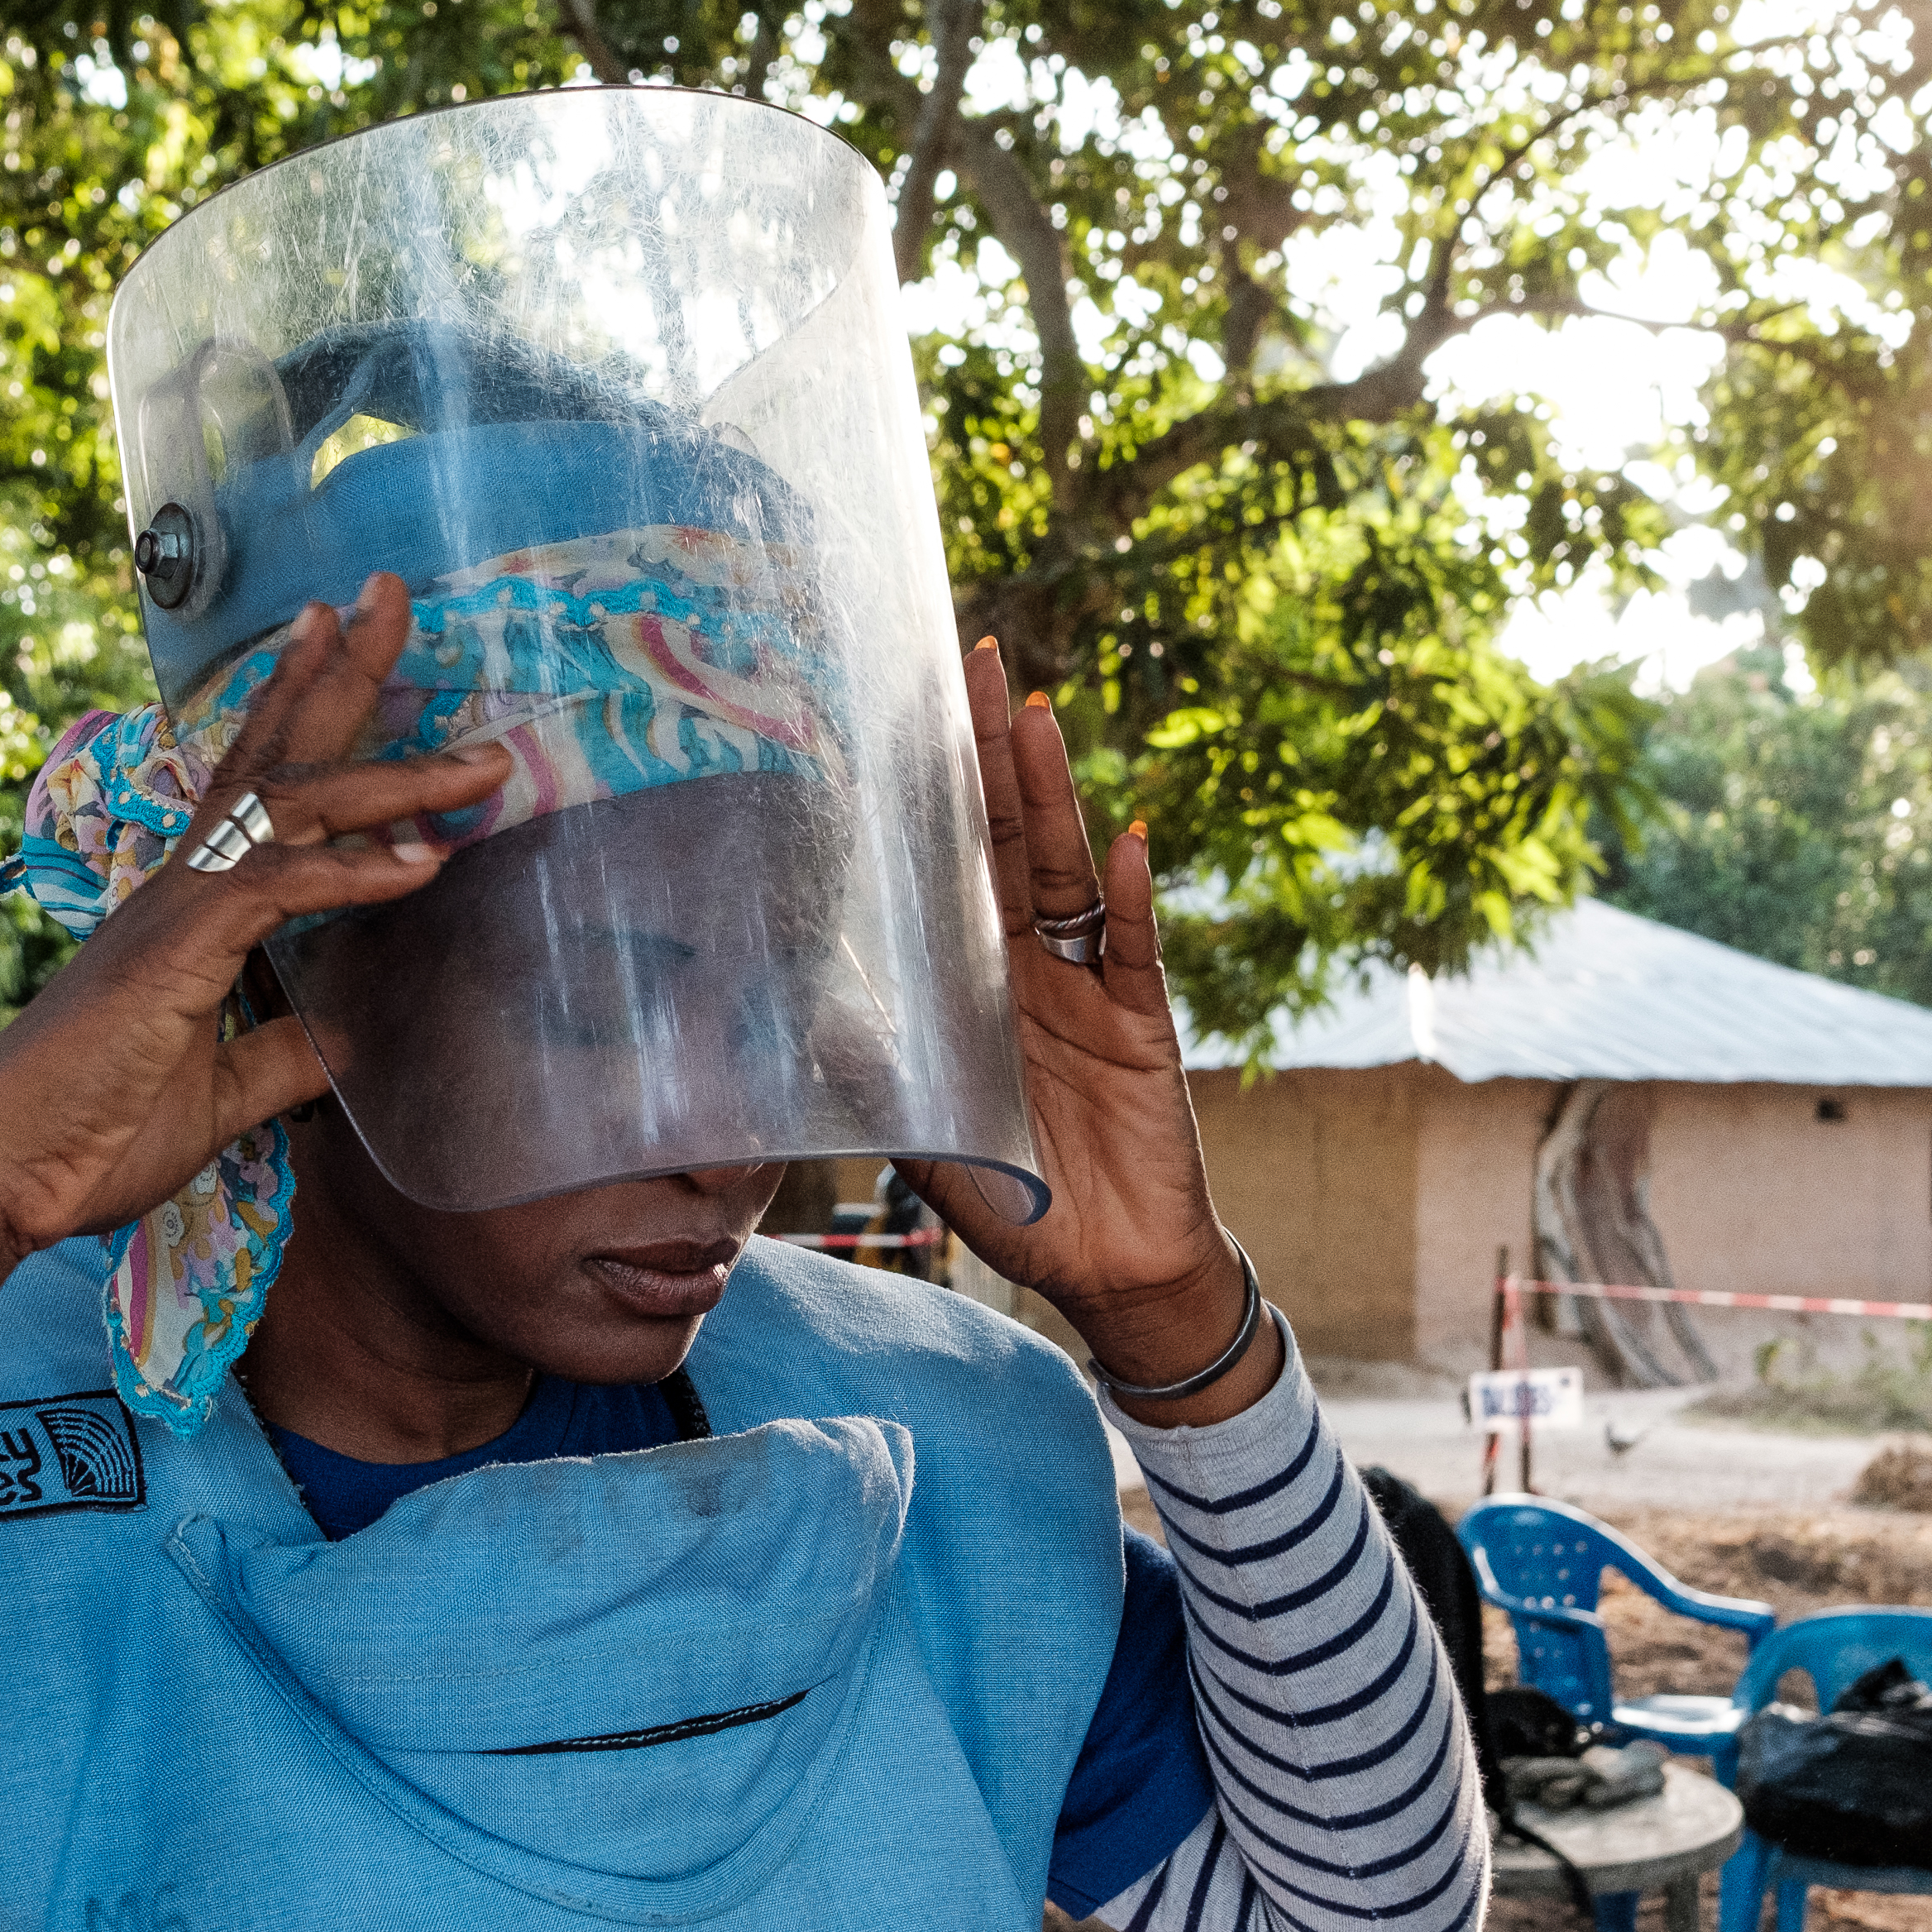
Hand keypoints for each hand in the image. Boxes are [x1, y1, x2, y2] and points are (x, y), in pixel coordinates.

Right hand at [0, 574, 504, 1422]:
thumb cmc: (87, 1135)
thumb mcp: (218, 1096)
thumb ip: (281, 1060)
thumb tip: (346, 1042)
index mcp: (188, 908)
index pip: (256, 785)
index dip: (303, 708)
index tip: (341, 635)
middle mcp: (182, 885)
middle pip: (276, 755)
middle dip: (343, 673)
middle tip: (395, 592)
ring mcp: (178, 910)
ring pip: (295, 810)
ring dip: (394, 777)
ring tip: (482, 757)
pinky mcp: (180, 953)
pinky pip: (281, 888)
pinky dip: (357, 874)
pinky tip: (425, 864)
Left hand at [893, 641, 1270, 1423]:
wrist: (1108, 1271)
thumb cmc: (1016, 1197)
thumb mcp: (920, 1129)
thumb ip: (870, 1068)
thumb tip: (788, 1010)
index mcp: (975, 981)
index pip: (949, 863)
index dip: (932, 788)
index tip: (905, 705)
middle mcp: (1033, 967)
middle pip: (1007, 838)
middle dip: (988, 752)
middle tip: (970, 661)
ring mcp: (1092, 988)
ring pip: (1067, 872)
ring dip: (1050, 795)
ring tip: (1030, 718)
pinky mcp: (1143, 1028)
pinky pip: (1138, 950)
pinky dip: (1136, 897)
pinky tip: (1130, 842)